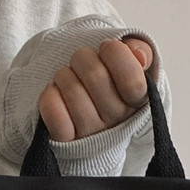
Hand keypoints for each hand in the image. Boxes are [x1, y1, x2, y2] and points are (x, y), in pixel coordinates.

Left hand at [38, 38, 152, 141]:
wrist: (81, 112)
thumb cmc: (105, 82)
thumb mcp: (128, 61)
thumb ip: (140, 49)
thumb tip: (138, 55)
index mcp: (137, 101)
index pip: (132, 80)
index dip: (115, 53)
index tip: (107, 50)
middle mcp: (116, 120)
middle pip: (94, 74)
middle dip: (82, 58)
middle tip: (83, 66)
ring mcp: (91, 132)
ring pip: (71, 89)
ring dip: (64, 76)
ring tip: (70, 83)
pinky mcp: (66, 139)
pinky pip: (54, 112)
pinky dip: (50, 95)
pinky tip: (56, 94)